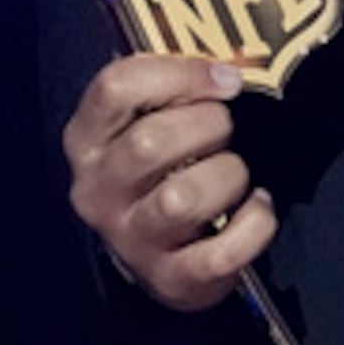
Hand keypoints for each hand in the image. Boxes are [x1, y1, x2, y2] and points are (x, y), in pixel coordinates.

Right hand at [60, 52, 275, 312]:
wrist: (153, 252)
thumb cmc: (158, 166)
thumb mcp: (146, 118)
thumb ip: (174, 83)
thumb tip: (233, 64)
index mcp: (86, 138)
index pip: (115, 87)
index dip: (180, 73)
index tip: (226, 79)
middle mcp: (97, 190)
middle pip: (151, 142)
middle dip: (209, 126)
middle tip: (226, 130)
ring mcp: (130, 239)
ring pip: (181, 198)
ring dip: (227, 175)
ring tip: (234, 173)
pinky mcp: (170, 279)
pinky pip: (220, 254)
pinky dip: (253, 227)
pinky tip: (257, 208)